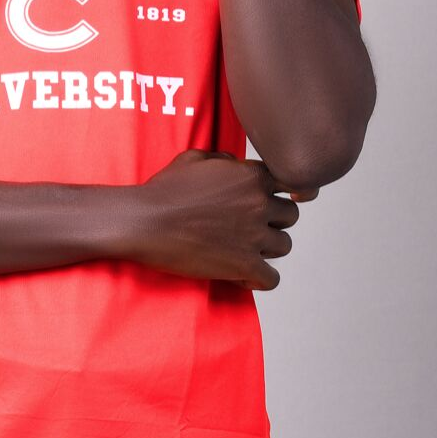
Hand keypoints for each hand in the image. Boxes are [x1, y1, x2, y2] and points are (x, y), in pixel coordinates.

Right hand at [123, 149, 309, 289]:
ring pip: (284, 245)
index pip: (288, 183)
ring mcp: (254, 235)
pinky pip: (272, 278)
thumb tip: (237, 164)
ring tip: (245, 249)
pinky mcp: (245, 265)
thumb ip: (224, 159)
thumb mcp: (194, 159)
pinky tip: (242, 274)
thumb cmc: (165, 189)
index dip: (278, 192)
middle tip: (252, 226)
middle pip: (290, 215)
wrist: (146, 221)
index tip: (270, 201)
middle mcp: (259, 203)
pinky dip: (259, 278)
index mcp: (251, 176)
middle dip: (274, 220)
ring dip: (268, 248)